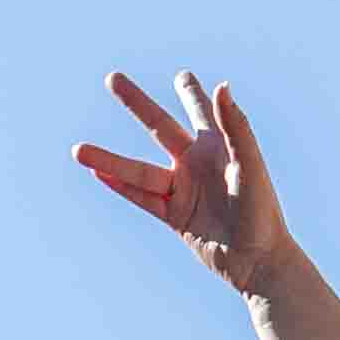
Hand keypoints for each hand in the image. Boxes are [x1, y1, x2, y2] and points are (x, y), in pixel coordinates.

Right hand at [73, 70, 298, 292]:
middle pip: (159, 127)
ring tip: (77, 149)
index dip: (191, 93)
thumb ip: (236, 126)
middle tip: (112, 78)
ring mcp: (183, 190)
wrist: (258, 262)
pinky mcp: (174, 216)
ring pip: (139, 169)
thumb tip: (221, 86)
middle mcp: (197, 164)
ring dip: (109, 159)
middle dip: (136, 103)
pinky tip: (97, 173)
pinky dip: (119, 187)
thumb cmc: (261, 212)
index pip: (202, 111)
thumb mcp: (249, 165)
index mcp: (219, 147)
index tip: (182, 77)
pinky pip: (141, 198)